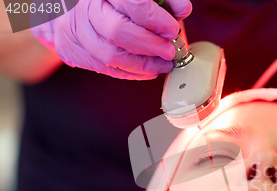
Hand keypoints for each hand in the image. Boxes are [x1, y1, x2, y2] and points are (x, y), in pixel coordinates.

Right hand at [31, 0, 191, 79]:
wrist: (70, 4)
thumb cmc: (112, 2)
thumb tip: (183, 8)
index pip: (133, 4)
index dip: (156, 20)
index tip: (172, 30)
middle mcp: (85, 8)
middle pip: (119, 33)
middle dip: (150, 46)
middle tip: (169, 52)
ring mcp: (74, 29)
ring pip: (111, 56)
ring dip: (143, 65)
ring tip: (162, 65)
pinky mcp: (69, 48)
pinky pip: (104, 68)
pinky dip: (130, 73)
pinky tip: (146, 70)